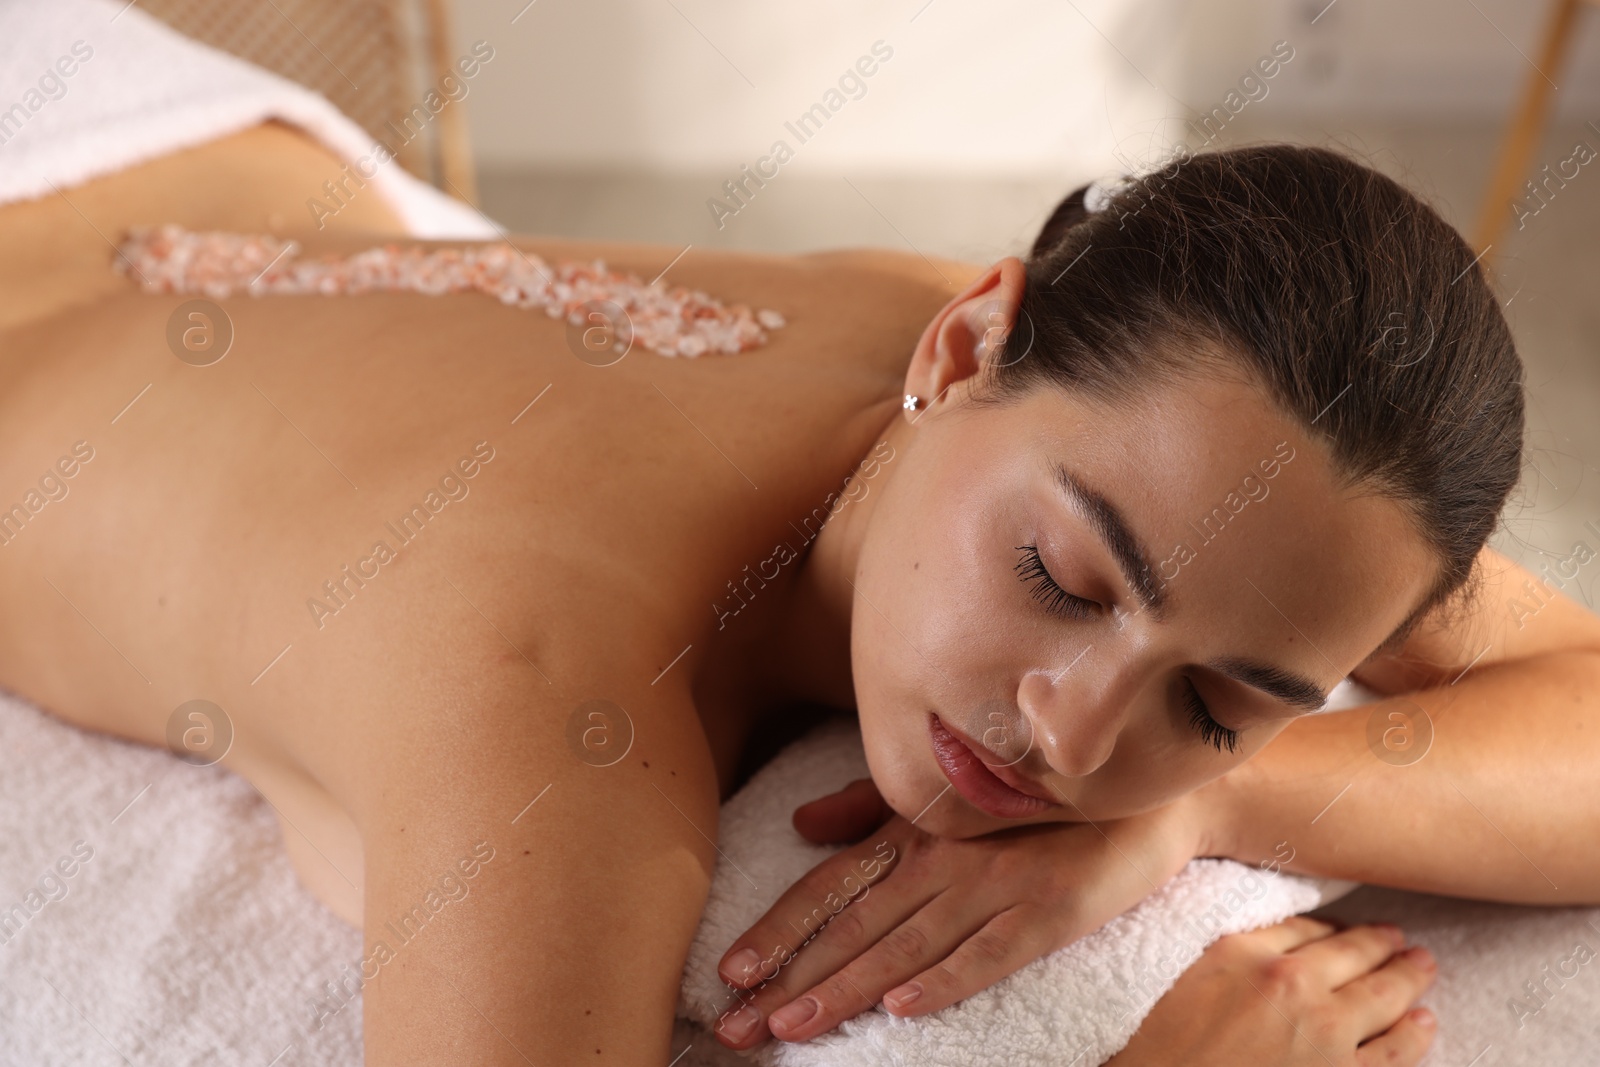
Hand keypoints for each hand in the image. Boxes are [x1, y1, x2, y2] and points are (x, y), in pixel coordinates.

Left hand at [713, 778, 1207, 1047]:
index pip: (830, 885)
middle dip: (790, 976)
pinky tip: (902, 1007)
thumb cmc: (1034, 802)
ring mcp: (996, 884)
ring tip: (791, 1024)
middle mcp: (944, 856)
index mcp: (913, 830)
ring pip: (906, 944)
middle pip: (853, 923)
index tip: (729, 971)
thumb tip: (803, 823)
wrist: (1142, 798)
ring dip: (845, 987)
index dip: (779, 928)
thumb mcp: (948, 799)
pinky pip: (989, 951)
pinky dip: (946, 978)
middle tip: (736, 1024)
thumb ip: (872, 809)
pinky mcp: (1049, 910)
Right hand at [1107, 917, 1437, 1066]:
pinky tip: (1424, 1026)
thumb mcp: (1199, 967)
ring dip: (1409, 986)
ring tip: (1423, 972)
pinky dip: (1413, 1039)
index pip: (1322, 934)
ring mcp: (1326, 1047)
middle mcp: (1303, 998)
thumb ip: (1250, 942)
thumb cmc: (1164, 1035)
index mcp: (1263, 962)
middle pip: (1362, 964)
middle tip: (1409, 944)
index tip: (1366, 928)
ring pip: (1386, 1007)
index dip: (1348, 930)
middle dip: (1390, 951)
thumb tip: (1299, 928)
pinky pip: (1390, 1059)